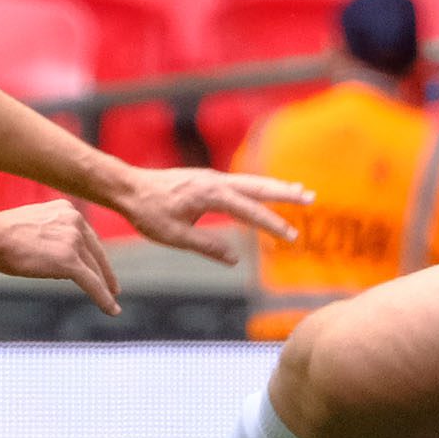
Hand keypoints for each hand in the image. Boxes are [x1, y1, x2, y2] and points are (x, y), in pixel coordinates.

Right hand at [0, 200, 121, 314]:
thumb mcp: (35, 224)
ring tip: (111, 302)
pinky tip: (111, 310)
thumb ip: (52, 233)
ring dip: (104, 288)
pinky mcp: (70, 261)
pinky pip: (92, 283)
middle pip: (96, 252)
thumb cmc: (2, 234)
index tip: (102, 268)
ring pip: (94, 269)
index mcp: (67, 210)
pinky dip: (103, 298)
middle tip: (113, 288)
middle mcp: (75, 221)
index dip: (96, 255)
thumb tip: (60, 256)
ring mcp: (74, 240)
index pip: (88, 236)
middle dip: (105, 272)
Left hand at [110, 166, 311, 263]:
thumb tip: (234, 259)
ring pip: (251, 182)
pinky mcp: (206, 180)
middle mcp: (215, 181)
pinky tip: (264, 192)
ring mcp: (212, 178)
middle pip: (258, 187)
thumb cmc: (148, 212)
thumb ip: (207, 247)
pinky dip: (257, 187)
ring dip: (275, 187)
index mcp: (211, 195)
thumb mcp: (175, 236)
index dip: (273, 225)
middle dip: (285, 193)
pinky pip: (239, 183)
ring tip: (299, 191)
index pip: (250, 211)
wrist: (128, 187)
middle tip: (311, 197)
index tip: (292, 237)